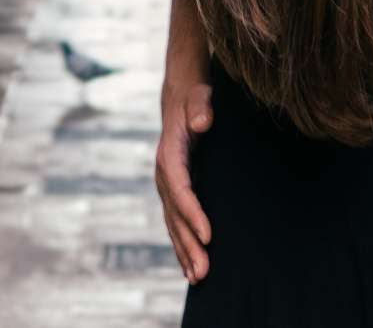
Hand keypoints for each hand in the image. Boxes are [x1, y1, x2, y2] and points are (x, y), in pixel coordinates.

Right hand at [156, 80, 213, 282]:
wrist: (181, 95)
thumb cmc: (195, 95)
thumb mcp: (199, 95)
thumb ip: (201, 108)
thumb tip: (202, 122)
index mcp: (169, 155)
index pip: (181, 189)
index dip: (193, 213)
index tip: (208, 235)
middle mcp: (164, 174)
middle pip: (175, 215)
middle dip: (188, 244)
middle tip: (203, 271)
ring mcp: (167, 184)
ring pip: (174, 224)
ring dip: (184, 251)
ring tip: (198, 277)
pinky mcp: (174, 189)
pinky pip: (176, 220)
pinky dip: (182, 242)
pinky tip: (190, 263)